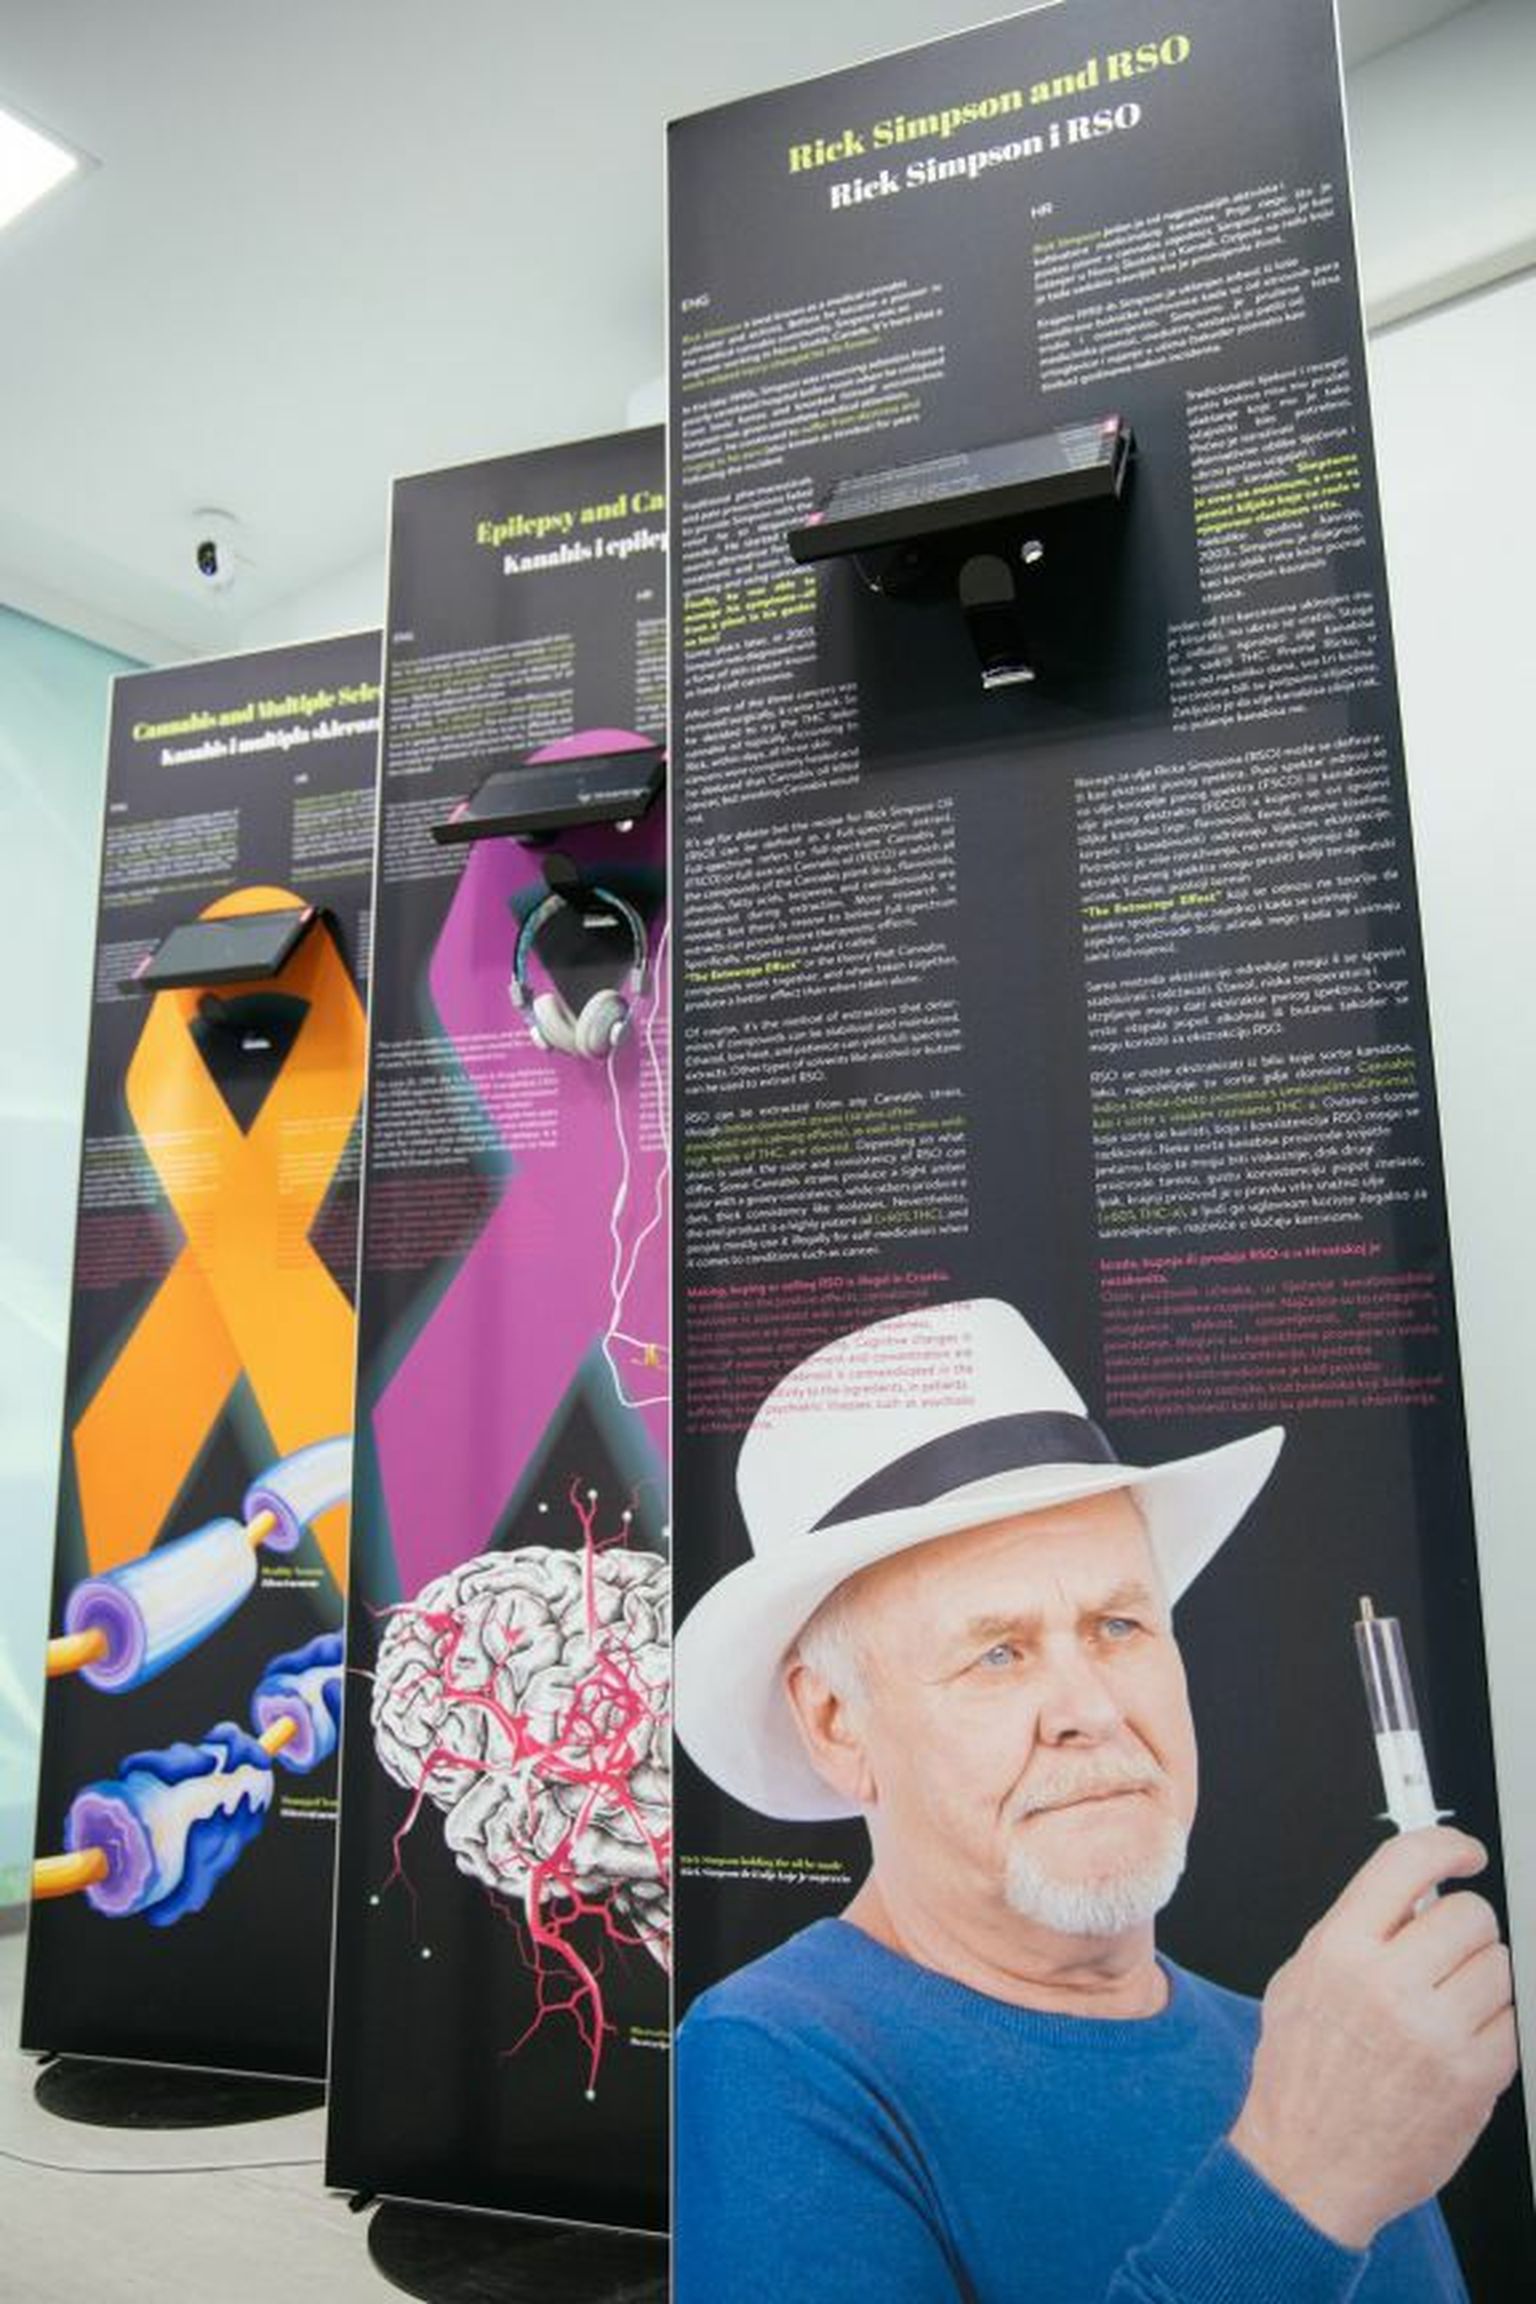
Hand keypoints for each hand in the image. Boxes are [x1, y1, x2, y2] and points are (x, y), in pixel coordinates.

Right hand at [1229, 1828, 1517, 2249]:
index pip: (1406, 1863)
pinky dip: (1495, 2027)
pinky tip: (1459, 2044)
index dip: (1447, 1845)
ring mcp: (1436, 2032)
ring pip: (1500, 1966)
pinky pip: (1514, 2022)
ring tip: (1449, 2006)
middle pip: (1470, 1915)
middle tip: (1447, 1953)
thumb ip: (1353, 1930)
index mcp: (1339, 1951)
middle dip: (1465, 1930)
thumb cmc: (1301, 2079)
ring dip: (1483, 1979)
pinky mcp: (1475, 2077)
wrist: (1308, 2170)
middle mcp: (1387, 1985)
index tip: (1464, 1853)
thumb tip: (1412, 1893)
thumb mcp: (1299, 1981)